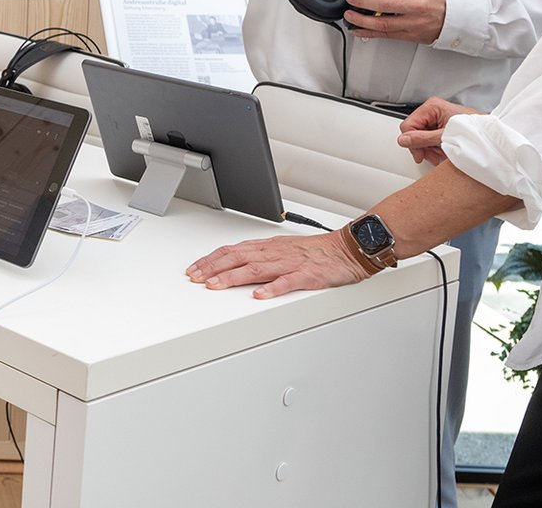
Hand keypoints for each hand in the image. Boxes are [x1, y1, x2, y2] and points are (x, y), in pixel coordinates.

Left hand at [184, 230, 372, 298]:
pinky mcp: (307, 275)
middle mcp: (275, 252)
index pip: (232, 250)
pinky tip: (259, 295)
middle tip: (196, 278)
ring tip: (216, 285)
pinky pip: (288, 282)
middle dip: (214, 268)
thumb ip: (259, 257)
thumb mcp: (282, 249)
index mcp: (268, 247)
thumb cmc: (315, 251)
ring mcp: (290, 264)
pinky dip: (273, 288)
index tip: (194, 269)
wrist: (347, 248)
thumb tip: (234, 264)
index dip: (211, 259)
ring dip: (234, 277)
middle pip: (238, 258)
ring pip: (257, 268)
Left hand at [344, 0, 446, 44]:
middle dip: (363, 1)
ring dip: (362, 20)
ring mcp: (411, 22)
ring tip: (349, 15)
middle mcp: (415, 5)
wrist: (452, 18)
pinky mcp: (408, 34)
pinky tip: (357, 30)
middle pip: (385, 4)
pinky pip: (385, 35)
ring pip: (383, 23)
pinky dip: (368, 33)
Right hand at [396, 97, 484, 165]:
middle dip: (423, 147)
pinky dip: (436, 148)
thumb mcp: (445, 136)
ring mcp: (436, 119)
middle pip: (413, 133)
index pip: (408, 125)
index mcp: (432, 107)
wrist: (490, 136)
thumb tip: (404, 140)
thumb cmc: (474, 130)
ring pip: (421, 138)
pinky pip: (429, 139)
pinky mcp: (441, 127)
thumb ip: (422, 138)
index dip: (412, 142)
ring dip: (430, 150)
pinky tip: (445, 152)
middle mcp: (432, 111)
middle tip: (434, 155)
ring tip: (443, 154)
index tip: (420, 153)